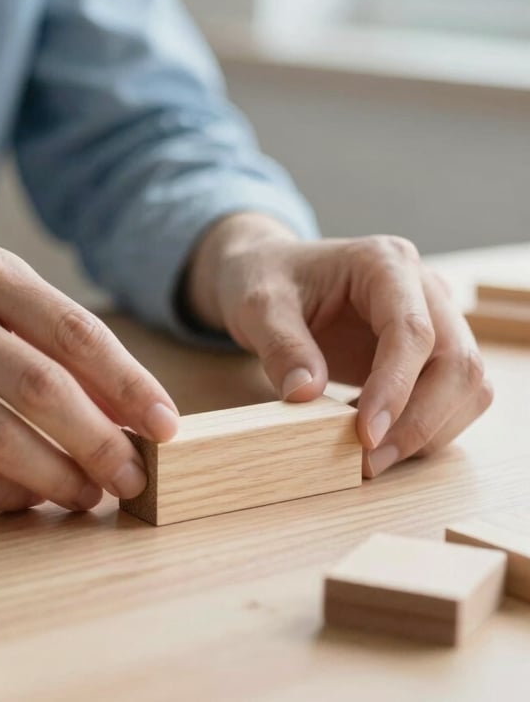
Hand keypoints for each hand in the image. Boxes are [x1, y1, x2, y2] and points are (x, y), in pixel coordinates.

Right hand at [0, 242, 177, 510]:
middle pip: (43, 387)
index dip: (129, 385)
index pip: (77, 332)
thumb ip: (50, 338)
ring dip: (55, 477)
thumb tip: (124, 406)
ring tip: (88, 495)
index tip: (166, 426)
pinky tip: (31, 499)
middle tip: (133, 478)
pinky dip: (2, 493)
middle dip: (101, 442)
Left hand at [186, 213, 492, 476]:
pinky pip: (452, 398)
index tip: (366, 436)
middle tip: (369, 463)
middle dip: (420, 422)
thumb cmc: (265, 278)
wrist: (269, 274)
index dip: (396, 387)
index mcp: (385, 263)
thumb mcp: (257, 306)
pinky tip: (374, 436)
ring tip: (368, 455)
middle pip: (457, 362)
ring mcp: (435, 319)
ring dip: (427, 431)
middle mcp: (424, 288)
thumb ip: (281, 346)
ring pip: (467, 386)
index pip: (412, 330)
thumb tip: (306, 394)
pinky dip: (423, 428)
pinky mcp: (432, 352)